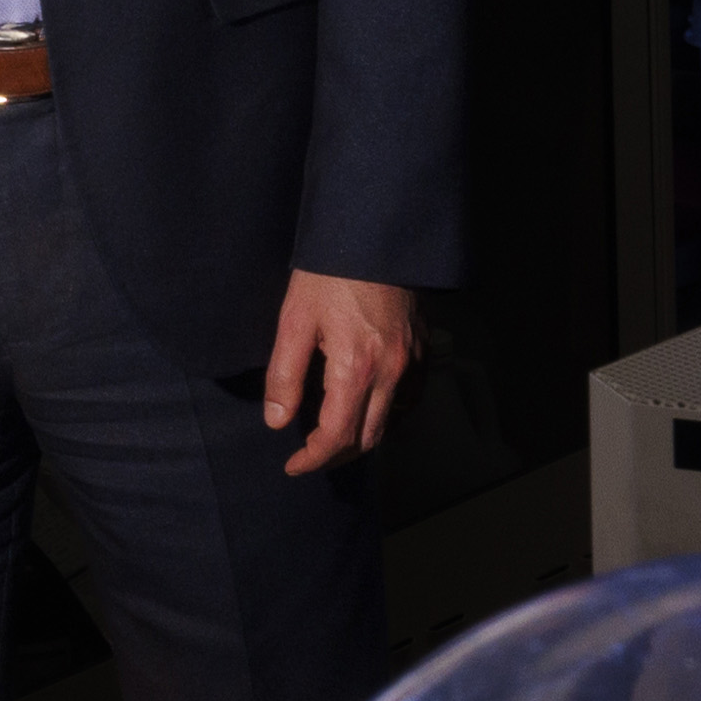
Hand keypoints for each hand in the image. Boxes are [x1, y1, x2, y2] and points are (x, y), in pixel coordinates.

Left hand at [261, 270, 418, 475]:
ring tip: (332, 436)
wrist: (374, 235)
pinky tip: (366, 407)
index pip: (336, 436)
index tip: (293, 465)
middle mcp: (391, 371)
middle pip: (368, 437)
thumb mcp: (294, 320)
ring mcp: (413, 361)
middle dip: (336, 455)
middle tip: (308, 455)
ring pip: (391, 421)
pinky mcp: (422, 348)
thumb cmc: (328, 273)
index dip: (313, 459)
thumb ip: (284, 376)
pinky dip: (388, 414)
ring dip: (362, 437)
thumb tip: (277, 422)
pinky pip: (410, 398)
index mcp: (356, 368)